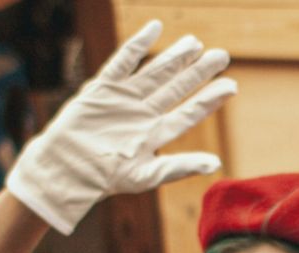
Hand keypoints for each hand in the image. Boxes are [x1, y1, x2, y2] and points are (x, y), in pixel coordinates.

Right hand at [5, 21, 235, 234]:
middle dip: (198, 72)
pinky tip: (154, 28)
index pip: (190, 113)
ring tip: (195, 43)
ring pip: (155, 72)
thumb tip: (216, 164)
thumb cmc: (105, 178)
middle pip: (177, 88)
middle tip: (221, 55)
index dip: (210, 99)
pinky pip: (123, 62)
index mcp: (157, 134)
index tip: (232, 86)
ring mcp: (125, 99)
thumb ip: (180, 167)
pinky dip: (138, 45)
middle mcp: (145, 114)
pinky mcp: (103, 88)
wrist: (66, 169)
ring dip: (175, 58)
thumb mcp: (146, 176)